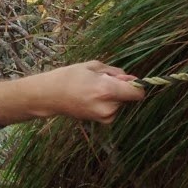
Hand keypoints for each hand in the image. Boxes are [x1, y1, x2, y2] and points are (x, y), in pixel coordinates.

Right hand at [0, 60, 144, 127]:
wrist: (50, 95)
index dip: (137, 86)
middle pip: (128, 97)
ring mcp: (104, 116)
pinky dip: (106, 103)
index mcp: (107, 90)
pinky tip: (90, 98)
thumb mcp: (93, 66)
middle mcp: (108, 107)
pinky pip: (112, 109)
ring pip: (120, 103)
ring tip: (92, 88)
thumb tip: (132, 79)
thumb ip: (115, 73)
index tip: (131, 81)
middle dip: (120, 88)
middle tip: (102, 80)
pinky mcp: (100, 121)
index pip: (137, 93)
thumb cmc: (69, 76)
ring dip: (113, 95)